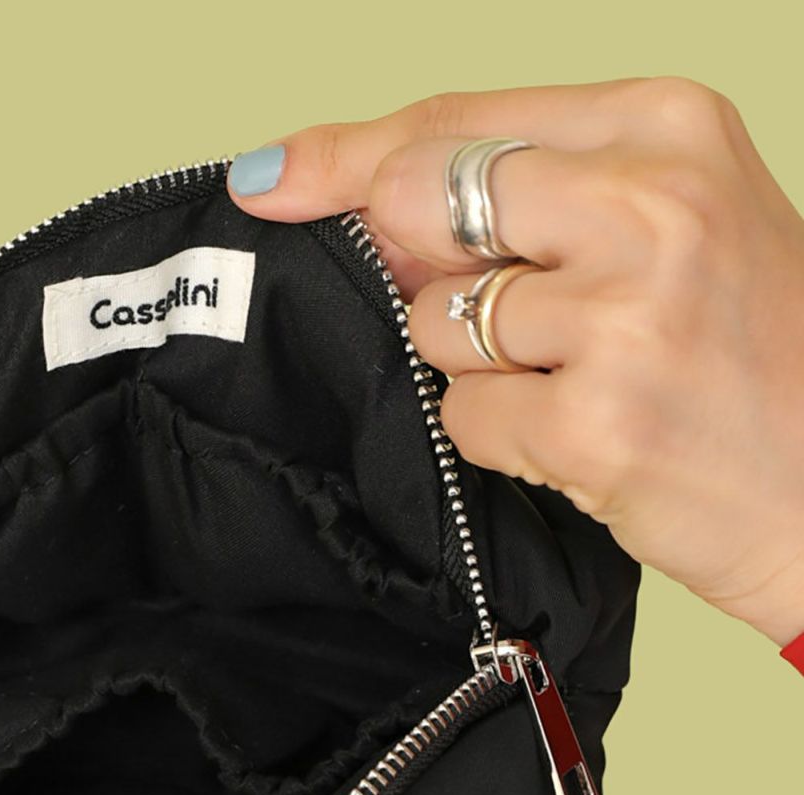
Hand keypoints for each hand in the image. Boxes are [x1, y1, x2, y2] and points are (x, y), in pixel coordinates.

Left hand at [226, 77, 803, 647]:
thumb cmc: (754, 356)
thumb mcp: (673, 224)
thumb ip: (534, 194)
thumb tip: (362, 197)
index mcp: (669, 127)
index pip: (459, 122)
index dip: (350, 155)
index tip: (275, 174)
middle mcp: (651, 205)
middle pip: (422, 209)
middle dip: (427, 271)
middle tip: (515, 316)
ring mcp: (624, 317)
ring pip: (436, 324)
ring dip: (480, 367)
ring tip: (586, 380)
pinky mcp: (596, 425)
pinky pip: (462, 418)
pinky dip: (500, 436)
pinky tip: (584, 435)